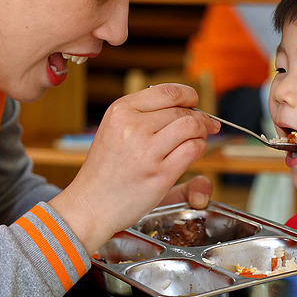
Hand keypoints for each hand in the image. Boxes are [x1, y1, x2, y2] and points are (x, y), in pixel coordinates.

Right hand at [48, 83, 219, 253]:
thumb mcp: (114, 129)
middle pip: (182, 110)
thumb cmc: (105, 170)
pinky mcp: (160, 173)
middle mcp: (133, 126)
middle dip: (200, 117)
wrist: (90, 205)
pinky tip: (192, 153)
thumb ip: (144, 115)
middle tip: (206, 126)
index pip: (167, 91)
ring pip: (191, 126)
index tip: (195, 102)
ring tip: (198, 139)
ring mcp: (147, 150)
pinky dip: (199, 148)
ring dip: (201, 132)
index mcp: (120, 110)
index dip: (188, 95)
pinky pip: (193, 149)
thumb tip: (185, 105)